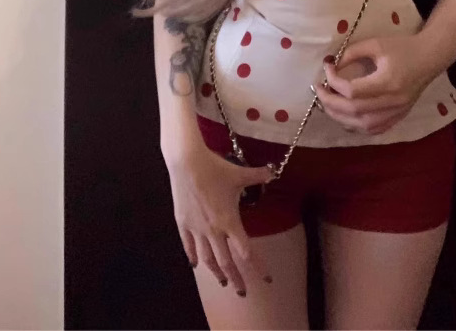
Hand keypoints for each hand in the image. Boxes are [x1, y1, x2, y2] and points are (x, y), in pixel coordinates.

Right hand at [165, 143, 275, 294]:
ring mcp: (196, 229)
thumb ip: (258, 175)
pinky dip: (192, 256)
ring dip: (215, 272)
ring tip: (221, 281)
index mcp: (229, 221)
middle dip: (235, 278)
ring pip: (207, 257)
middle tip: (242, 292)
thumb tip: (272, 171)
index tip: (267, 279)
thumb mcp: (239, 173)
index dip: (258, 267)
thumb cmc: (215, 169)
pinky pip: (188, 245)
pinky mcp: (183, 223)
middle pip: (226, 262)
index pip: (246, 251)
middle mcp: (213, 231)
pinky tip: (195, 264)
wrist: (187, 163)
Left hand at [314, 31, 455, 135]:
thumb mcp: (376, 44)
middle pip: (354, 111)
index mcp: (388, 82)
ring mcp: (396, 113)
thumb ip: (352, 53)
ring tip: (327, 103)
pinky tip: (345, 115)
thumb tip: (332, 65)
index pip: (352, 91)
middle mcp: (392, 102)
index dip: (334, 81)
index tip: (327, 67)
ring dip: (339, 116)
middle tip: (318, 90)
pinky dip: (355, 125)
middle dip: (330, 102)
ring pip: (362, 125)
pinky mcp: (398, 118)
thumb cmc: (403, 47)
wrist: (430, 58)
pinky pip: (372, 129)